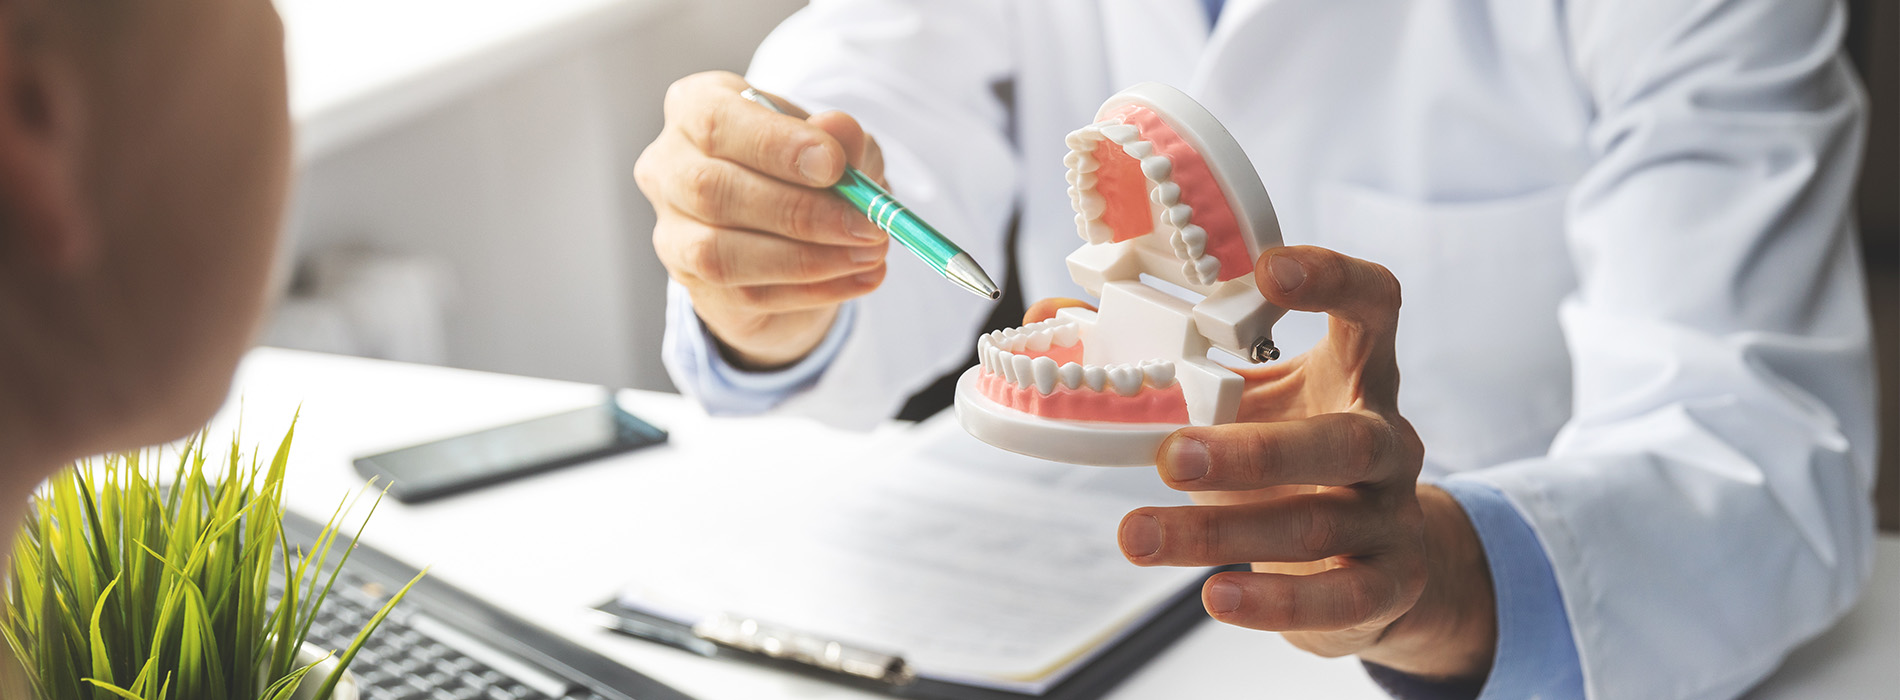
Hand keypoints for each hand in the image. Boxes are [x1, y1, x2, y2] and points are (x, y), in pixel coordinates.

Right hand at [637, 71, 889, 369]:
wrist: (789, 229)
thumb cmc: (806, 169)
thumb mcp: (836, 146)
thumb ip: (840, 138)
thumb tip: (840, 131)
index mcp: (694, 108)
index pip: (716, 122)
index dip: (775, 146)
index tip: (835, 166)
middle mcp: (668, 166)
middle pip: (712, 190)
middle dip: (799, 212)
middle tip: (868, 224)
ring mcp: (671, 229)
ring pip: (720, 252)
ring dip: (807, 259)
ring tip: (870, 253)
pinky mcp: (691, 281)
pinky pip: (746, 293)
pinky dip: (813, 290)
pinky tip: (860, 278)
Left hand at [1024, 248, 1495, 679]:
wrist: (1374, 562)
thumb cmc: (1289, 460)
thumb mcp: (1239, 400)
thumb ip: (1160, 357)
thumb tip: (1050, 311)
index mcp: (1355, 373)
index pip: (1373, 304)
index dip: (1332, 279)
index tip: (1266, 269)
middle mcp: (1388, 438)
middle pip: (1343, 438)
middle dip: (1253, 450)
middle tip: (1169, 455)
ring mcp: (1394, 514)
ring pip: (1316, 522)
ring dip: (1220, 532)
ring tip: (1138, 536)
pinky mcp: (1390, 582)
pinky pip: (1340, 596)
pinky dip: (1275, 602)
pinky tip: (1216, 597)